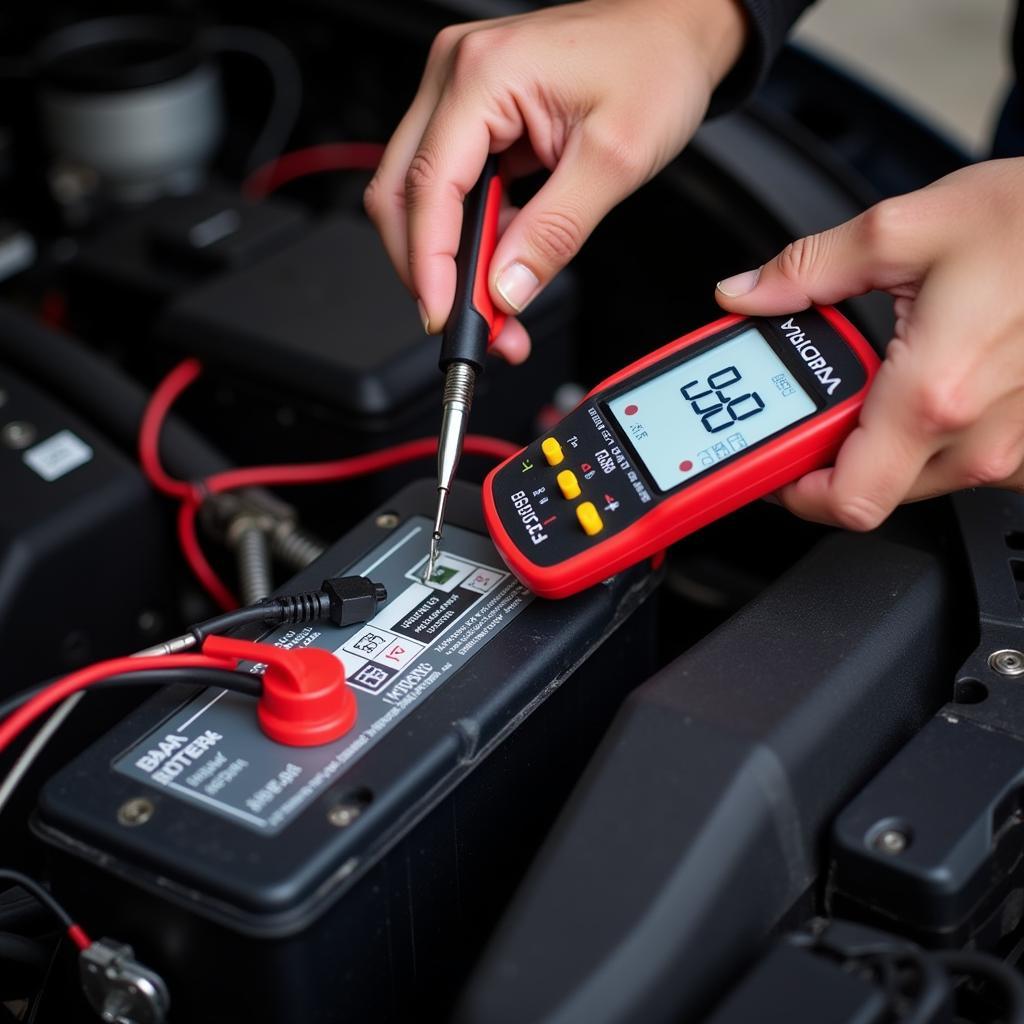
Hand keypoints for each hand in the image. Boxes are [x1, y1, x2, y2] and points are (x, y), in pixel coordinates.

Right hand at [364, 0, 745, 361]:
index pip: (428, 186)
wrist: (675, 29)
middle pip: (401, 194)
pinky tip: (499, 265)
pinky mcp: (472, 114)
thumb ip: (555, 232)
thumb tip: (507, 288)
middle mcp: (456, 75)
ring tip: (497, 308)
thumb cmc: (654, 65)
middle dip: (430, 270)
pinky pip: (450, 188)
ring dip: (450, 260)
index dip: (429, 263)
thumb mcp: (615, 162)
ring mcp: (458, 93)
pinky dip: (469, 237)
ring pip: (419, 197)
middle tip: (474, 323)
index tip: (444, 314)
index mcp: (485, 74)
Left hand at [715, 158, 1023, 528]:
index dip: (794, 490)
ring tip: (882, 383)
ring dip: (882, 446)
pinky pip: (963, 464)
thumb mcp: (905, 229)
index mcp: (932, 396)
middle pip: (873, 495)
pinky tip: (934, 385)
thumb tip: (747, 293)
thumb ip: (809, 270)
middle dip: (831, 459)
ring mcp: (1014, 449)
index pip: (844, 500)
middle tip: (818, 410)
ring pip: (917, 482)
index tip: (771, 462)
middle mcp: (978, 439)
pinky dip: (932, 437)